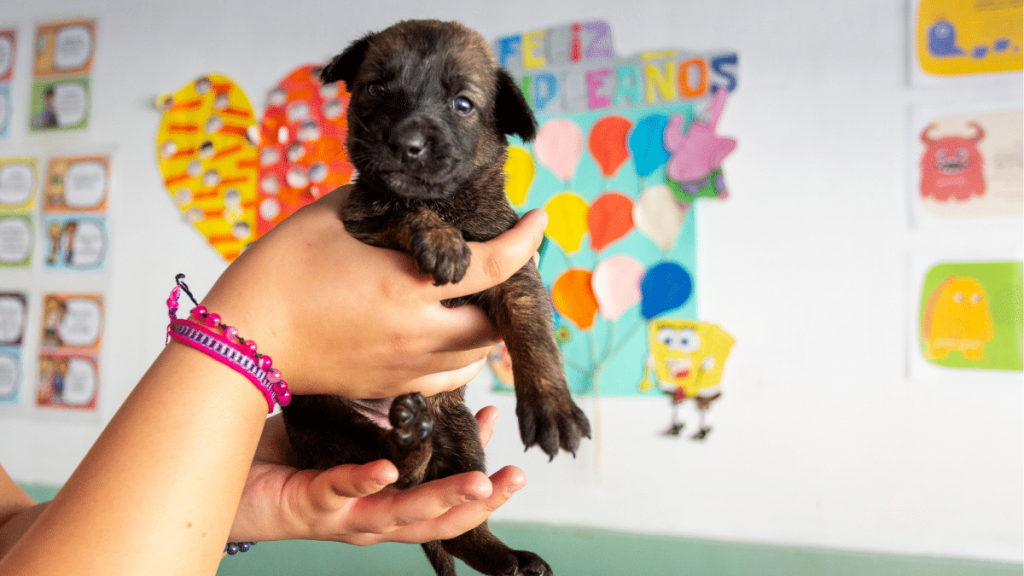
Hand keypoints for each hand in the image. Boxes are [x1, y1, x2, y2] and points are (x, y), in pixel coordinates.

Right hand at [201, 185, 547, 397]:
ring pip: (474, 361)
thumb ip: (377, 206)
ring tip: (471, 303)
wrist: (240, 342)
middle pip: (494, 328)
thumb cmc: (278, 273)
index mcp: (407, 288)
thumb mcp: (329, 218)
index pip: (492, 267)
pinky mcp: (387, 387)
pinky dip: (458, 360)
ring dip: (483, 332)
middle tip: (498, 269)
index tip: (541, 221)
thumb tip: (403, 199)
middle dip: (505, 299)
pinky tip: (443, 336)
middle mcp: (416, 335)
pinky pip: (445, 382)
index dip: (525, 242)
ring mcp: (403, 368)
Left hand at [229, 407, 523, 544]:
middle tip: (515, 480)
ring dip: (443, 499)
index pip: (444, 497)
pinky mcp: (309, 506)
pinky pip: (341, 493)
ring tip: (478, 481)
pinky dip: (367, 482)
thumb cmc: (289, 457)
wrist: (228, 480)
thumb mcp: (348, 435)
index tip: (510, 449)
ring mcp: (343, 515)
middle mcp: (371, 517)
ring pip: (402, 516)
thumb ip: (384, 422)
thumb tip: (423, 387)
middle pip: (437, 519)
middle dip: (479, 502)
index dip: (480, 479)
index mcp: (385, 503)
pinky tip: (388, 469)